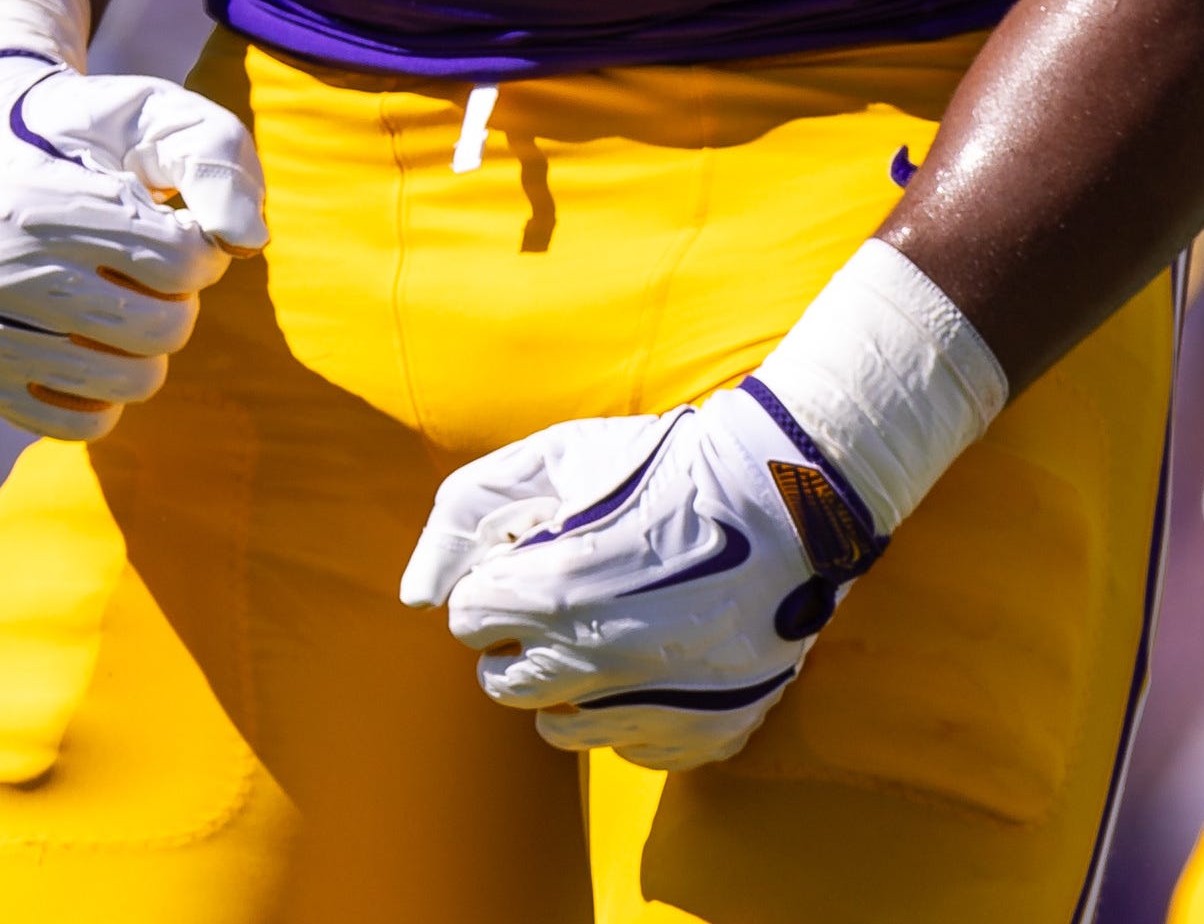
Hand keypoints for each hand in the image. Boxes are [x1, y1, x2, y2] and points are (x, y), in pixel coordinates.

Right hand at [0, 51, 265, 441]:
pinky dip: (105, 392)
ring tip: (118, 298)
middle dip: (178, 298)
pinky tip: (89, 342)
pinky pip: (77, 424)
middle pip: (160, 328)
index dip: (202, 248)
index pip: (180, 262)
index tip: (178, 228)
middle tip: (145, 266)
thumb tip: (247, 242)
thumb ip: (214, 158)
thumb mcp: (147, 112)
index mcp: (47, 201)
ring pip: (127, 381)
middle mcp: (1, 271)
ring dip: (148, 345)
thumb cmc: (76, 135)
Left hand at [399, 378, 884, 769]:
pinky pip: (630, 746)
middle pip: (502, 681)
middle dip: (522, 637)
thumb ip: (466, 513)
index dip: (499, 580)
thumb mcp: (558, 456)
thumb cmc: (665, 467)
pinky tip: (664, 658)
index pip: (468, 618)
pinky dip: (635, 712)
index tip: (540, 555)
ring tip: (616, 626)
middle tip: (570, 594)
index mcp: (549, 591)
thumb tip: (414, 596)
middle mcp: (593, 661)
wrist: (789, 495)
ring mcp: (649, 704)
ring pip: (558, 725)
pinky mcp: (700, 733)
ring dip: (571, 680)